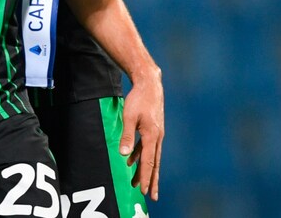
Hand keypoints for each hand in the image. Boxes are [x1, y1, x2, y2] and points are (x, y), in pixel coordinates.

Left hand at [120, 62, 163, 200]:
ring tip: (137, 183)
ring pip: (151, 157)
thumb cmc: (139, 99)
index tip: (144, 191)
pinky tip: (131, 161)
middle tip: (151, 196)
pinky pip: (147, 147)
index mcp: (152, 136)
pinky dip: (140, 156)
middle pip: (154, 164)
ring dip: (144, 170)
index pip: (148, 162)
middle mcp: (157, 137)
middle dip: (151, 181)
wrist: (150, 84)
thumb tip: (124, 155)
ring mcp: (156, 133)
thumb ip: (127, 136)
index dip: (145, 177)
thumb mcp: (130, 116)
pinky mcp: (153, 129)